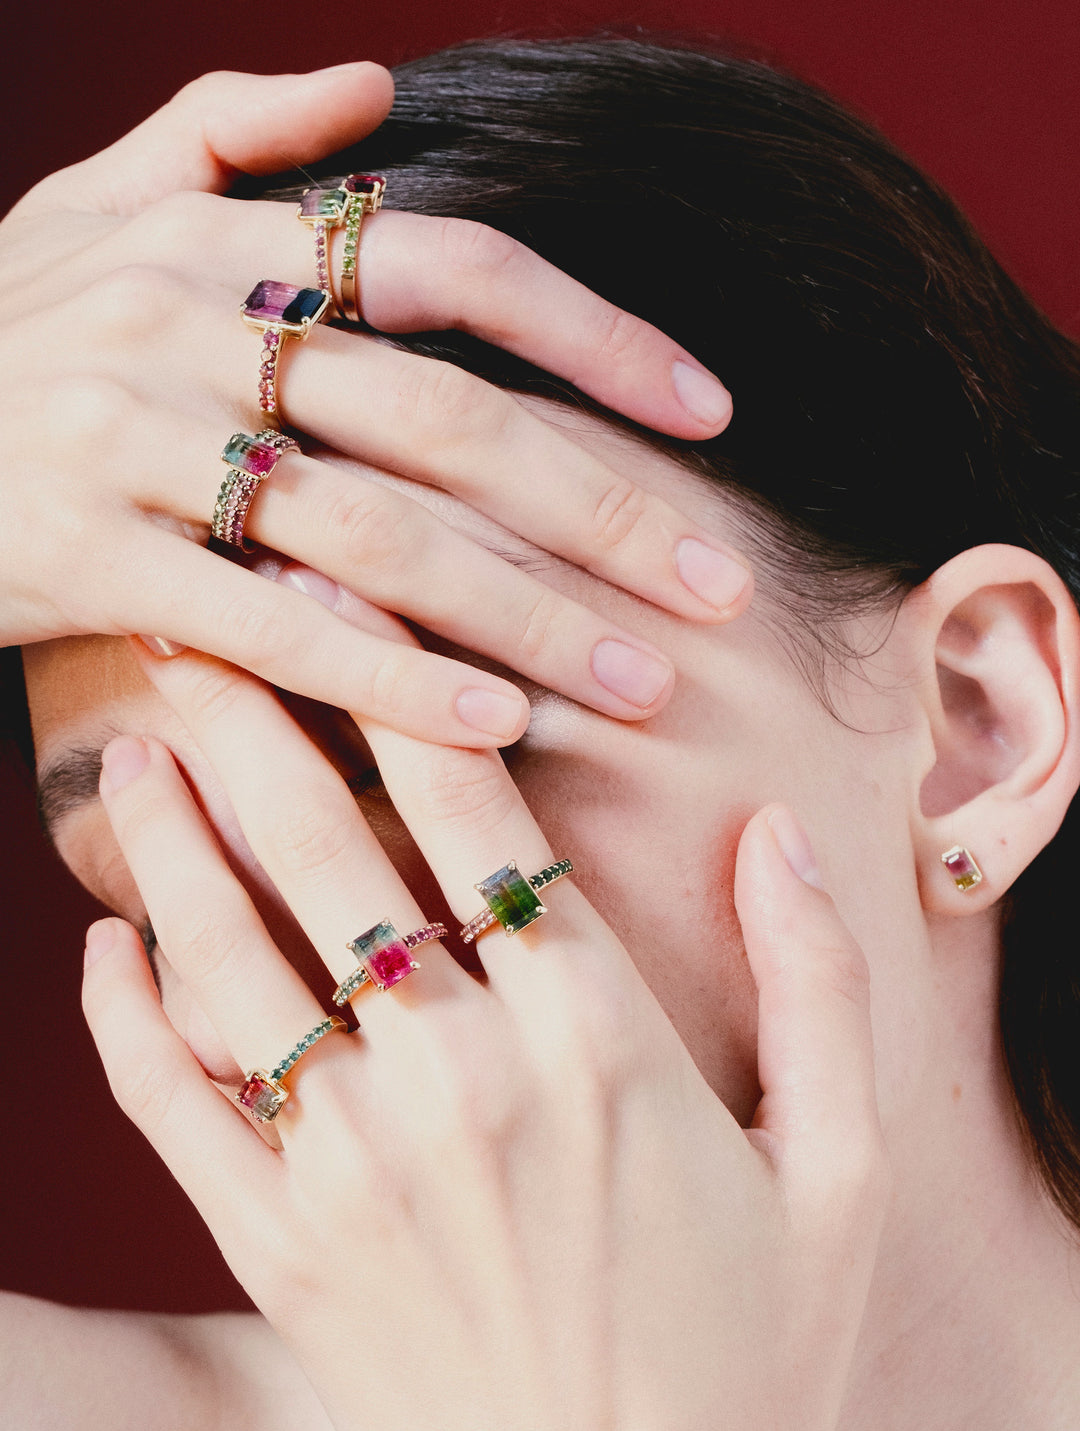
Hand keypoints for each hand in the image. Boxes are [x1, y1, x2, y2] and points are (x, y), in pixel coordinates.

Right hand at [1, 66, 750, 742]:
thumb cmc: (2, 322)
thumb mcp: (97, 195)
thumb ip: (232, 128)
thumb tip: (380, 90)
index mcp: (225, 238)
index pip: (458, 266)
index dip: (596, 335)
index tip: (712, 414)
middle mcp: (193, 326)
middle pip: (450, 421)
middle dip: (602, 509)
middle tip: (720, 593)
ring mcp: (135, 440)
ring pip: (378, 535)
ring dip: (527, 616)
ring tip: (644, 689)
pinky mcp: (87, 554)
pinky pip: (270, 626)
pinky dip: (390, 680)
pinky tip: (495, 729)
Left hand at [82, 641, 887, 1430]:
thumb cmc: (755, 1368)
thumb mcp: (841, 1172)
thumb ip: (819, 984)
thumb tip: (782, 828)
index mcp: (598, 1040)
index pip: (478, 816)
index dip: (408, 691)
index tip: (354, 605)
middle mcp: (461, 1081)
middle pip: (329, 852)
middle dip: (257, 720)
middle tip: (201, 626)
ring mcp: (353, 1170)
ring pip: (232, 958)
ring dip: (170, 839)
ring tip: (131, 742)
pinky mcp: (280, 1257)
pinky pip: (175, 1109)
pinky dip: (125, 1018)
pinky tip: (98, 945)